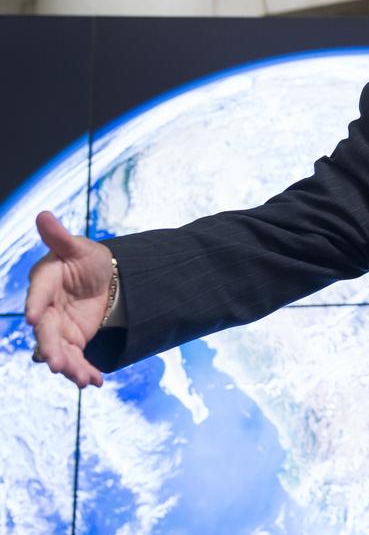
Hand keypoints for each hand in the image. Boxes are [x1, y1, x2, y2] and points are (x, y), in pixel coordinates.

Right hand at [24, 211, 114, 387]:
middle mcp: (46, 309)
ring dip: (69, 365)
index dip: (36, 305)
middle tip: (55, 363)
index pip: (38, 294)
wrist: (104, 279)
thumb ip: (60, 238)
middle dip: (51, 348)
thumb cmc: (86, 259)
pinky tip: (95, 382)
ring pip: (60, 350)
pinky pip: (76, 358)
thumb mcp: (79, 247)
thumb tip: (43, 214)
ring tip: (84, 379)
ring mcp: (59, 327)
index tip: (34, 318)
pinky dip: (84, 370)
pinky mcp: (73, 340)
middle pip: (46, 331)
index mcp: (44, 282)